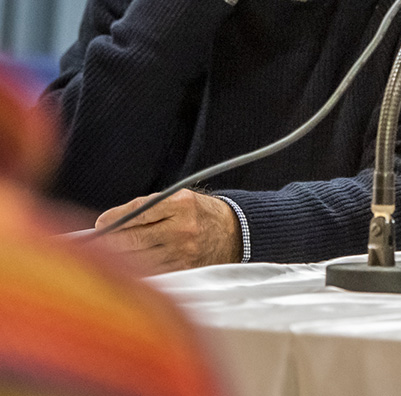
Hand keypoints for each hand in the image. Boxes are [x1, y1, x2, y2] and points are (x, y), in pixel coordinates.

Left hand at [94, 189, 241, 274]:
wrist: (234, 232)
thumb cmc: (197, 213)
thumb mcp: (177, 199)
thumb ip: (144, 208)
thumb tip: (105, 223)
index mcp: (180, 204)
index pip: (136, 212)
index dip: (113, 219)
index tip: (99, 224)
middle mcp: (182, 227)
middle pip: (132, 239)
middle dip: (109, 242)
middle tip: (95, 243)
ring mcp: (184, 251)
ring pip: (137, 259)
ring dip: (117, 259)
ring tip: (108, 255)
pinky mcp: (184, 270)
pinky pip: (150, 272)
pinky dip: (134, 270)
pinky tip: (128, 267)